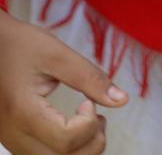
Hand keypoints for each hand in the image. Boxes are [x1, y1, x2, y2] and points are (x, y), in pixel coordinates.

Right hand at [0, 10, 127, 154]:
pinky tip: (75, 127)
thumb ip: (90, 78)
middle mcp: (13, 134)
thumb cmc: (21, 45)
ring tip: (89, 121)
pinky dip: (67, 150)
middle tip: (97, 116)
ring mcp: (11, 140)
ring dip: (81, 149)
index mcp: (23, 112)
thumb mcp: (58, 54)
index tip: (88, 102)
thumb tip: (121, 100)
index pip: (65, 140)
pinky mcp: (15, 140)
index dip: (88, 124)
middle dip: (91, 142)